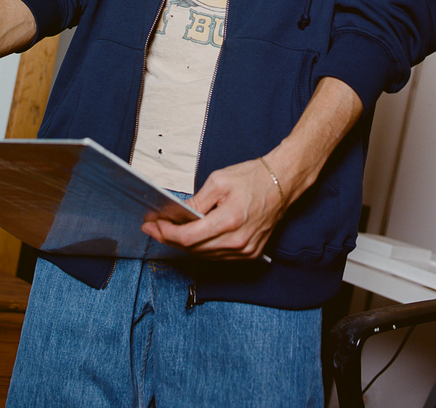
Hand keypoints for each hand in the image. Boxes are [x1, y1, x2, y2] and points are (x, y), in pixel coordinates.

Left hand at [141, 157, 283, 259]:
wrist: (282, 183)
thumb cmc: (253, 177)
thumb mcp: (219, 181)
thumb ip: (197, 200)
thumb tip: (178, 213)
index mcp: (229, 220)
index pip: (188, 237)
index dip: (167, 233)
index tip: (153, 224)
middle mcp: (238, 241)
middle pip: (193, 249)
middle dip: (170, 239)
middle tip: (153, 228)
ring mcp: (245, 250)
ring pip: (205, 255)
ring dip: (184, 246)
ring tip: (168, 232)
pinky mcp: (250, 253)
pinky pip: (218, 256)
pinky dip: (202, 249)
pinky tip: (191, 238)